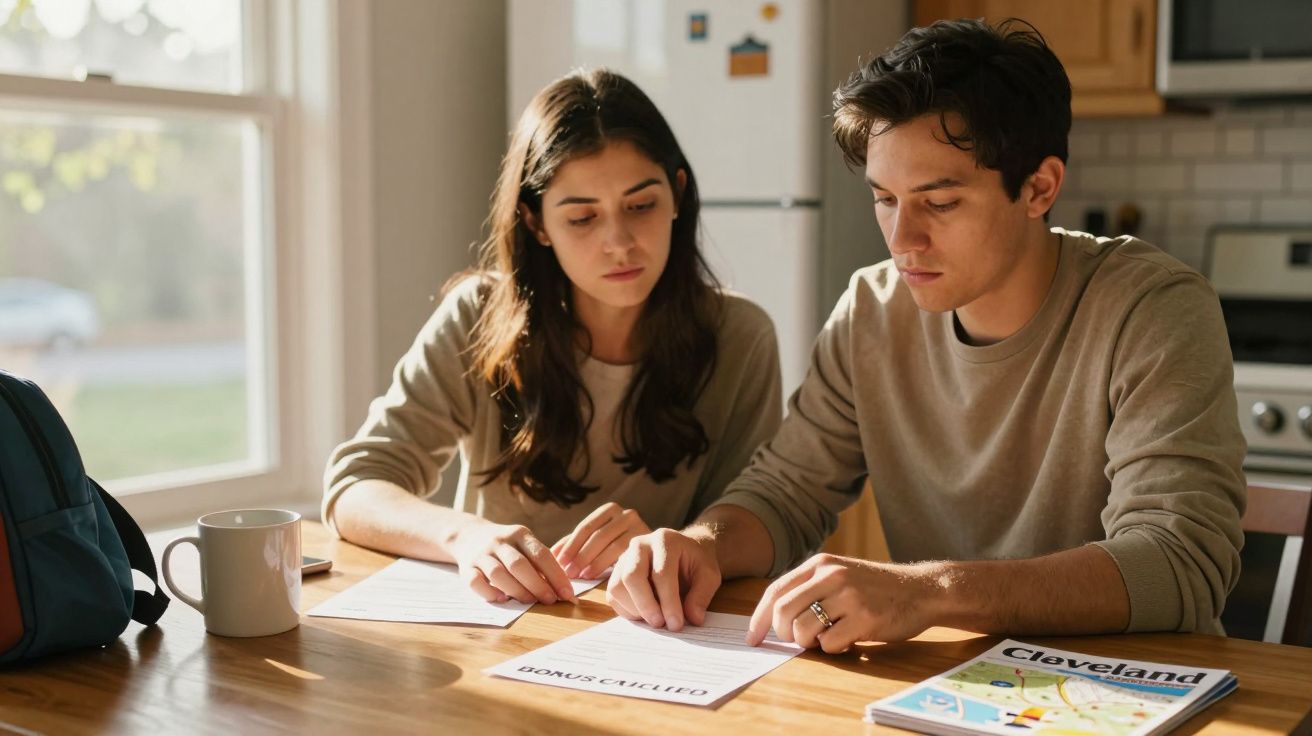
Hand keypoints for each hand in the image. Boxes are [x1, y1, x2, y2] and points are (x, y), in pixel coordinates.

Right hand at [449, 521, 575, 604]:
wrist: (469, 535)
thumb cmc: (507, 546)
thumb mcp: (524, 544)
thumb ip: (541, 562)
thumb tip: (563, 588)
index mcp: (519, 534)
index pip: (541, 554)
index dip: (556, 575)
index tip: (568, 593)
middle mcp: (500, 541)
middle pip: (519, 565)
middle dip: (538, 585)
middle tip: (550, 600)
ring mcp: (481, 554)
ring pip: (498, 574)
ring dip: (516, 591)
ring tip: (529, 601)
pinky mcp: (466, 567)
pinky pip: (475, 582)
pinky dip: (489, 593)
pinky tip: (502, 599)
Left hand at [552, 502, 650, 578]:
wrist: (657, 553)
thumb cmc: (619, 547)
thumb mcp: (597, 542)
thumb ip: (576, 544)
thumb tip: (552, 553)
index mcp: (611, 509)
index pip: (586, 526)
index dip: (571, 544)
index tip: (559, 562)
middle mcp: (627, 514)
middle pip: (597, 535)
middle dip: (579, 555)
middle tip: (566, 572)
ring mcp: (639, 527)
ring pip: (610, 544)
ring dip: (591, 561)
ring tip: (579, 576)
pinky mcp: (648, 542)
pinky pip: (623, 554)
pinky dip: (604, 565)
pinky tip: (593, 575)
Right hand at [605, 527, 721, 630]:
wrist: (683, 551)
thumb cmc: (695, 562)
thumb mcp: (709, 575)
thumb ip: (702, 596)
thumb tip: (693, 618)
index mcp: (665, 540)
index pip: (662, 573)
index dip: (669, 602)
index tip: (676, 624)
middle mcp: (640, 545)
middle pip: (632, 576)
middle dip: (646, 605)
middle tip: (660, 624)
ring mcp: (624, 557)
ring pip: (618, 587)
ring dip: (635, 610)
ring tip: (654, 620)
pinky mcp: (616, 572)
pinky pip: (613, 595)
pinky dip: (626, 610)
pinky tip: (645, 615)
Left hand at [746, 553, 940, 652]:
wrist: (921, 590)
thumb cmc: (875, 588)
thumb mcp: (840, 575)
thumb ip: (809, 589)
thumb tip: (773, 619)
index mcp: (820, 563)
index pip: (775, 591)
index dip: (759, 618)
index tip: (752, 638)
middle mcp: (831, 575)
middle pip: (783, 612)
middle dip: (783, 634)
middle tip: (797, 641)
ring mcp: (849, 595)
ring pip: (803, 630)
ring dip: (810, 643)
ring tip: (829, 636)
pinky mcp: (865, 618)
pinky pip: (829, 644)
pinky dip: (834, 648)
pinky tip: (849, 639)